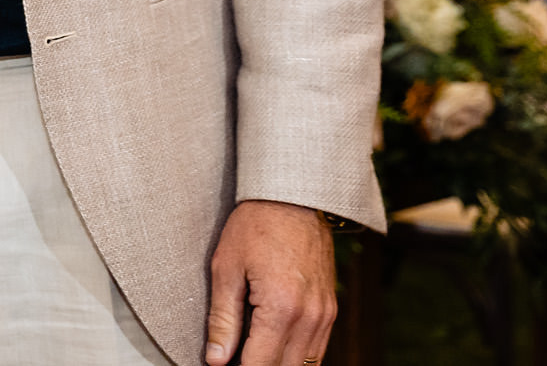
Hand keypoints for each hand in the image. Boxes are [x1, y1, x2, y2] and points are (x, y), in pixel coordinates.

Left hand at [205, 200, 334, 365]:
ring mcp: (325, 315)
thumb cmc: (256, 226)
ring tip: (250, 354)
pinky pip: (317, 348)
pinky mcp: (330, 309)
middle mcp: (309, 317)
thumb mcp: (226, 269)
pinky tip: (273, 347)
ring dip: (278, 364)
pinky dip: (296, 355)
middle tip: (232, 360)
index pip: (259, 365)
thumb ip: (222, 319)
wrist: (293, 198)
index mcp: (281, 309)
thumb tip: (215, 359)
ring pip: (305, 364)